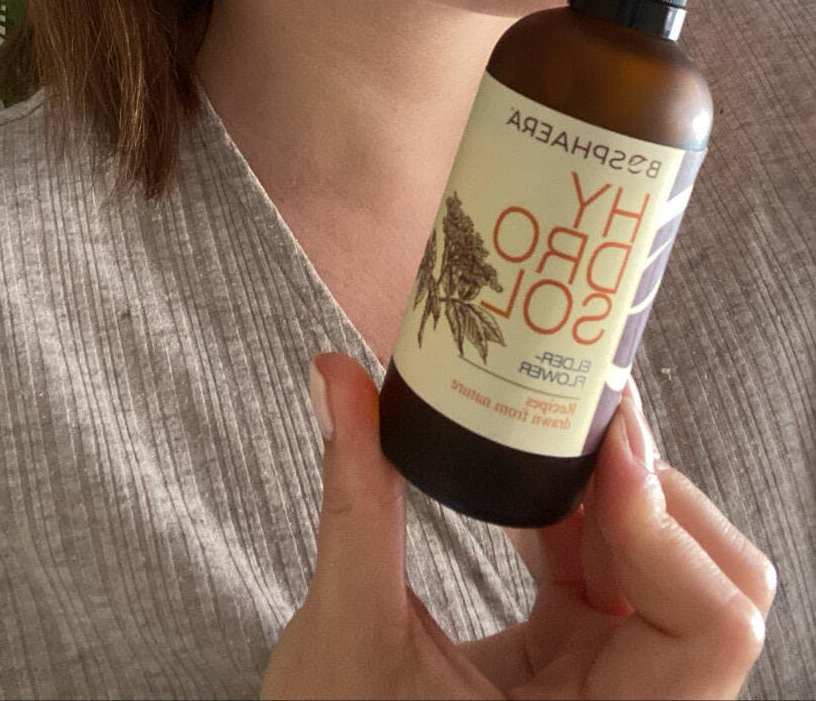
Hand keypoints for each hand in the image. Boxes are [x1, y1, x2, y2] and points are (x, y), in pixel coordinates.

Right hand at [260, 353, 774, 699]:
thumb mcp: (348, 640)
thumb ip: (357, 504)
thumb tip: (334, 375)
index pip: (710, 627)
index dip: (667, 527)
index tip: (606, 447)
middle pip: (709, 584)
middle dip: (649, 492)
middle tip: (580, 424)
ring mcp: (609, 687)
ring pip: (669, 572)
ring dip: (614, 495)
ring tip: (547, 434)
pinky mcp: (580, 664)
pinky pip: (615, 577)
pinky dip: (580, 517)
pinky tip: (522, 483)